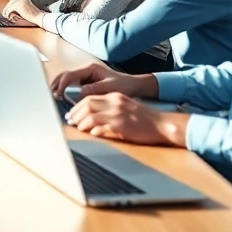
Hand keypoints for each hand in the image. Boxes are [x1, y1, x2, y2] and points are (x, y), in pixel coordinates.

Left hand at [2, 0, 43, 23]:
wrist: (38, 16)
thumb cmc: (34, 14)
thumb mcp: (26, 8)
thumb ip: (20, 7)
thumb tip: (12, 9)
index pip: (14, 0)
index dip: (9, 6)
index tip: (7, 11)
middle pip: (10, 3)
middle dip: (6, 9)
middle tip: (5, 14)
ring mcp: (19, 1)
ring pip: (9, 6)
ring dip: (6, 12)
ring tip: (6, 16)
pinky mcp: (17, 6)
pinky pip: (9, 10)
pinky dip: (7, 14)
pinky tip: (8, 17)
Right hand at [50, 62, 155, 98]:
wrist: (133, 85)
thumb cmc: (123, 85)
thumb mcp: (109, 87)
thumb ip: (94, 89)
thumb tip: (79, 92)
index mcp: (90, 68)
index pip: (70, 75)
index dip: (62, 85)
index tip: (58, 94)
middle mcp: (86, 70)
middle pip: (65, 75)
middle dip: (57, 84)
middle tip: (52, 95)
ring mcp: (85, 75)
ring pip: (67, 79)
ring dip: (60, 86)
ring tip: (54, 96)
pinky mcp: (86, 81)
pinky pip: (72, 84)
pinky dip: (66, 89)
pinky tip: (62, 97)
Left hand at [65, 93, 188, 146]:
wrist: (162, 124)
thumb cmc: (144, 119)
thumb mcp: (124, 108)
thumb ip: (109, 109)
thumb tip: (91, 118)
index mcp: (115, 97)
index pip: (89, 98)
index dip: (77, 106)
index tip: (71, 114)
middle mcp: (115, 103)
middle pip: (86, 104)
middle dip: (75, 114)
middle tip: (70, 122)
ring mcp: (118, 114)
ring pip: (91, 116)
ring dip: (81, 123)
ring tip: (78, 129)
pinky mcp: (122, 126)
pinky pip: (101, 128)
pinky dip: (93, 131)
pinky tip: (91, 134)